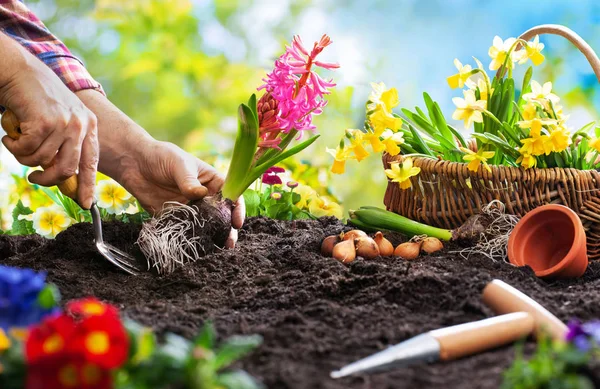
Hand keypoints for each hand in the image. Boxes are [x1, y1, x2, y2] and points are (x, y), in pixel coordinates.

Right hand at [0, 35, 97, 208]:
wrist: (18, 71)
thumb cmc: (36, 98)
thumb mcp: (60, 119)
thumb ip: (65, 144)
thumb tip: (64, 177)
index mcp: (89, 125)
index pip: (91, 162)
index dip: (88, 185)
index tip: (85, 204)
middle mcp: (81, 125)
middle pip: (67, 169)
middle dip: (48, 180)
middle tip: (34, 178)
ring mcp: (64, 123)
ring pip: (42, 161)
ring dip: (23, 156)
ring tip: (17, 141)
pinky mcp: (45, 123)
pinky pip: (26, 151)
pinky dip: (14, 146)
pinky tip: (11, 133)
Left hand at [74, 89, 244, 247]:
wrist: (134, 164)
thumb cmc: (161, 156)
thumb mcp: (178, 164)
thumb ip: (188, 181)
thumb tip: (200, 195)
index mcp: (212, 181)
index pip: (230, 195)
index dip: (237, 208)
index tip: (237, 221)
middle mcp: (204, 197)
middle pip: (221, 215)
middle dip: (227, 229)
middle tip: (230, 242)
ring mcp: (190, 209)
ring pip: (206, 226)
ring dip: (212, 237)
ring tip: (217, 248)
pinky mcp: (175, 218)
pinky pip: (185, 230)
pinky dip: (191, 239)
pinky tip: (196, 247)